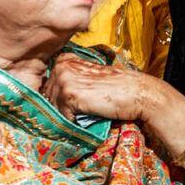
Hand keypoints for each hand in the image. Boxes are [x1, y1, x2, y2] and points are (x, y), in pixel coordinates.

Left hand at [44, 53, 184, 157]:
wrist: (138, 93)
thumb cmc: (117, 89)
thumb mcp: (89, 80)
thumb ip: (71, 83)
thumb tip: (50, 103)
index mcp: (64, 60)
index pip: (47, 86)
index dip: (55, 101)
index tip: (66, 110)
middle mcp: (60, 66)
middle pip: (46, 97)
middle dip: (58, 111)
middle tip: (75, 118)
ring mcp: (64, 79)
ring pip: (52, 108)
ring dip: (65, 118)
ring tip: (81, 120)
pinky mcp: (70, 94)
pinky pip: (62, 116)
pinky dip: (72, 123)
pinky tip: (86, 121)